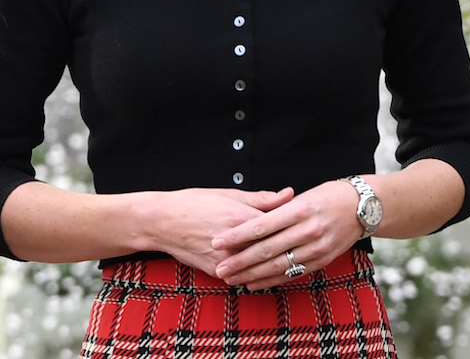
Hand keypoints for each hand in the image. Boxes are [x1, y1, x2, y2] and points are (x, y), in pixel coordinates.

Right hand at [140, 186, 295, 276]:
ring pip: (262, 267)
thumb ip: (261, 199)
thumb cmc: (192, 203)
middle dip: (292, 247)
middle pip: (274, 248)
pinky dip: (258, 274)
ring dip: (279, 265)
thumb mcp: (226, 194)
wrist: (161, 222)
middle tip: (309, 244)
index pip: (279, 225)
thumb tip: (289, 194)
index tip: (309, 223)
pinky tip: (270, 272)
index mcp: (241, 218)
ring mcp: (226, 260)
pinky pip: (245, 276)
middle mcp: (236, 242)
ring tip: (296, 261)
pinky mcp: (218, 272)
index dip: (296, 225)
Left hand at [211, 180, 360, 289]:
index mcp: (298, 210)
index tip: (217, 241)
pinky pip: (293, 274)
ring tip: (232, 279)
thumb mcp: (302, 196)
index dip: (237, 236)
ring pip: (278, 266)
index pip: (261, 226)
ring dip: (252, 275)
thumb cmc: (327, 196)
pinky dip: (272, 280)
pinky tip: (254, 283)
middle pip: (267, 250)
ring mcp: (316, 249)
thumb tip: (248, 219)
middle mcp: (307, 231)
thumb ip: (276, 208)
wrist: (363, 207)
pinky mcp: (322, 261)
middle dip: (240, 261)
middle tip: (219, 269)